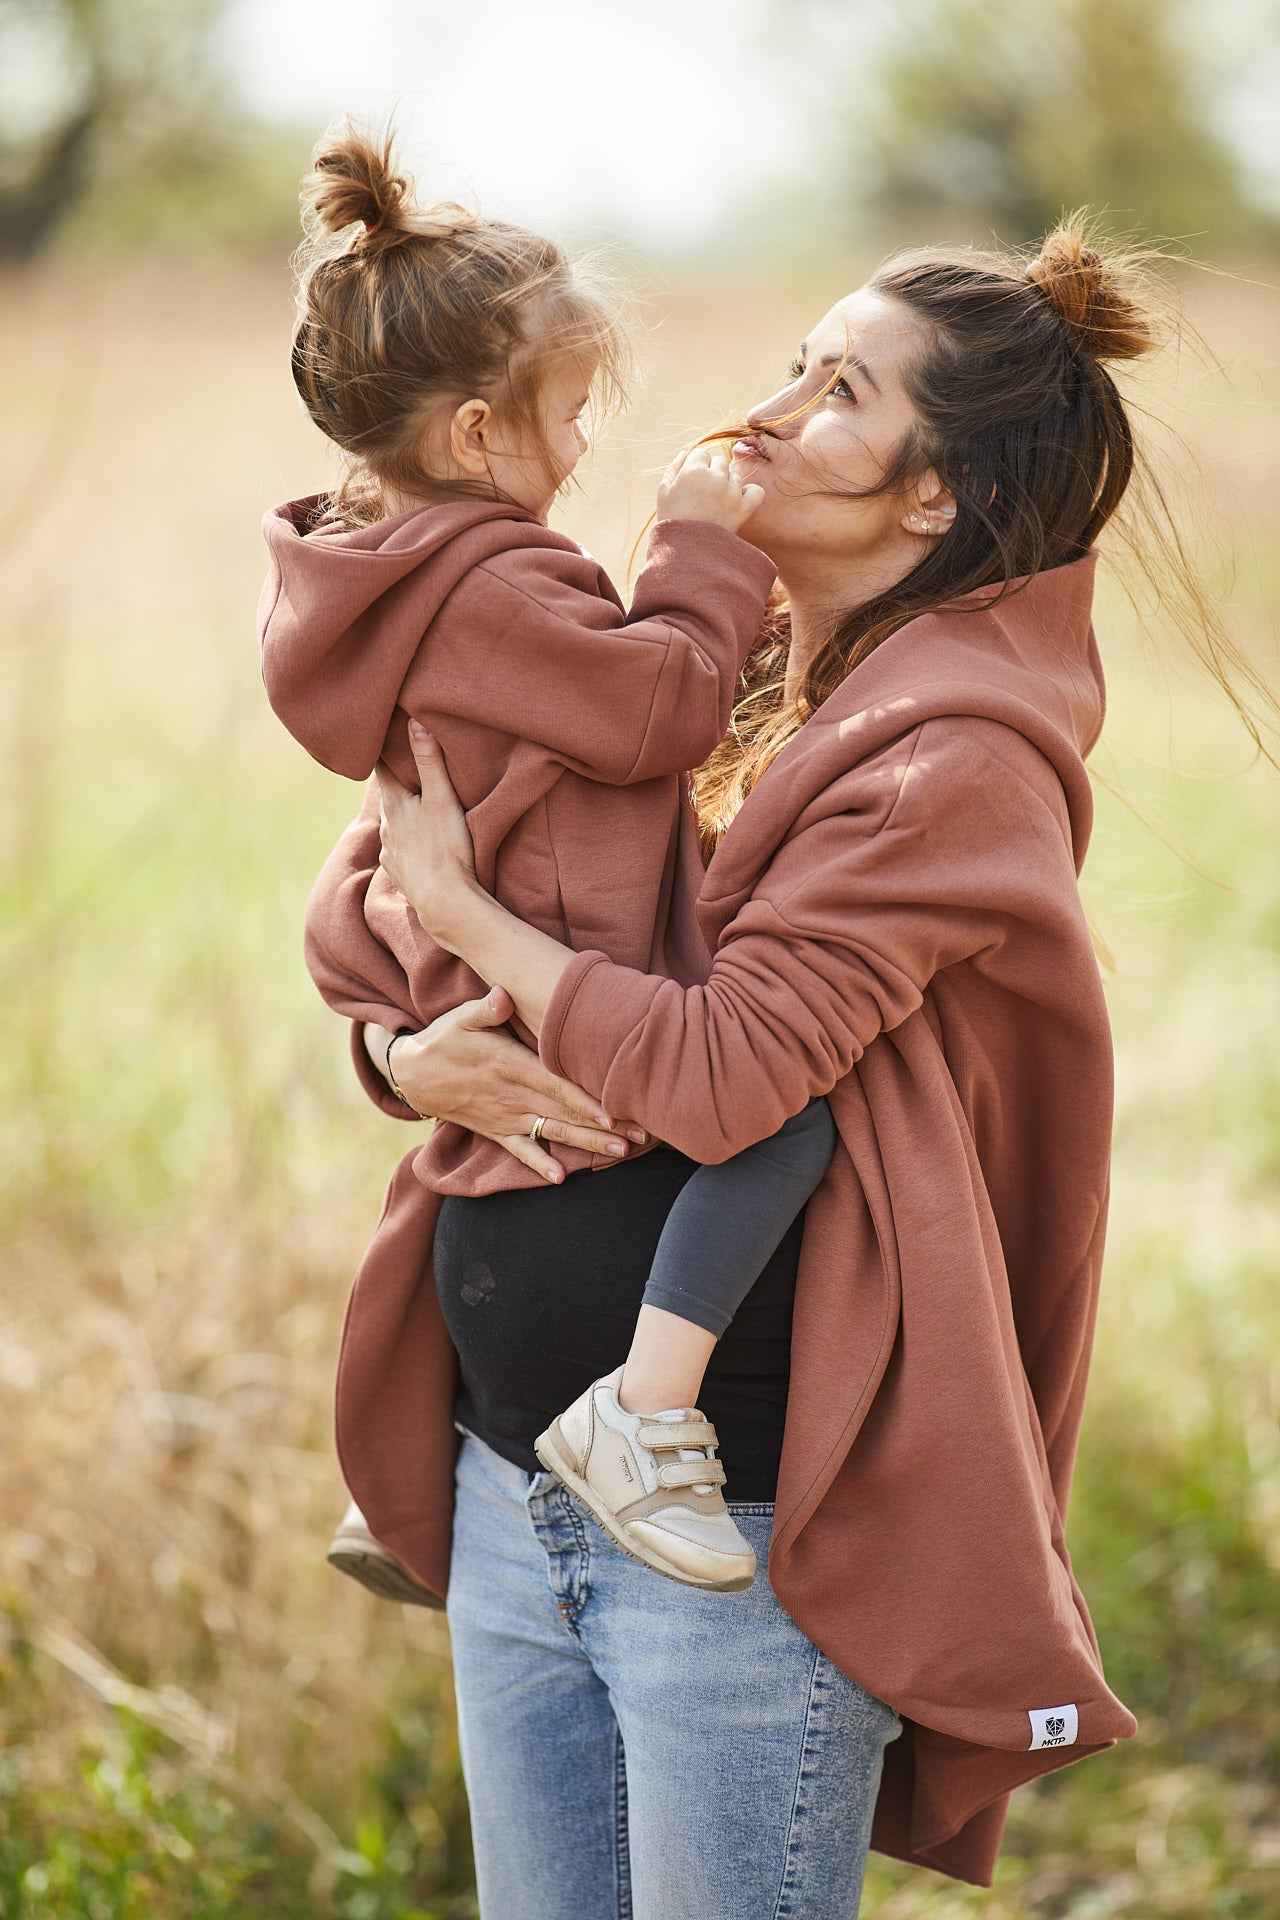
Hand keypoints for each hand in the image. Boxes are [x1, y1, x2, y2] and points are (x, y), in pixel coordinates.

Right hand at [373, 988, 646, 1182]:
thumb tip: (503, 995)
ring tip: (620, 1153)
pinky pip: (521, 1151)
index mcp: (510, 1065)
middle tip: (639, 1135)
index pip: (555, 1084)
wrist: (413, 1074)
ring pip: (553, 1132)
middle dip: (603, 1125)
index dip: (584, 1100)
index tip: (613, 1112)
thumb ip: (486, 1009)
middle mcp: (511, 1095)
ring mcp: (505, 1116)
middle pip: (564, 1112)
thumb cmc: (446, 1038)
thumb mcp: (461, 1017)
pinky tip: (561, 1178)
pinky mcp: (496, 1131)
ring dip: (587, 1144)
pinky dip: (539, 1164)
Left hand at [376, 723, 475, 943]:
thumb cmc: (445, 848)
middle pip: (386, 795)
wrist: (444, 903)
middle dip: (395, 779)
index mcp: (393, 804)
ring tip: (415, 802)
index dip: (381, 750)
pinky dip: (408, 839)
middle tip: (403, 762)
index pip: (380, 767)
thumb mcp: (441, 799)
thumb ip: (429, 761)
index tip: (381, 733)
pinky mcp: (400, 873)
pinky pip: (400, 848)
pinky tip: (420, 841)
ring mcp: (390, 852)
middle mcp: (385, 827)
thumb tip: (413, 721)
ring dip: (402, 811)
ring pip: (393, 823)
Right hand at [656, 443, 763, 532]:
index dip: (695, 468)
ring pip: (735, 476)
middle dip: (712, 474)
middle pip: (719, 462)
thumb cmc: (671, 521)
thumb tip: (686, 453)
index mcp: (694, 470)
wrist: (686, 552)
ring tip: (715, 503)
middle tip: (703, 494)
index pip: (701, 454)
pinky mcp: (744, 509)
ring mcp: (732, 493)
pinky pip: (756, 491)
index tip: (691, 484)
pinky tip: (739, 500)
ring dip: (727, 484)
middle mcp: (716, 478)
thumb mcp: (663, 492)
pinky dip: (750, 494)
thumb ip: (674, 468)